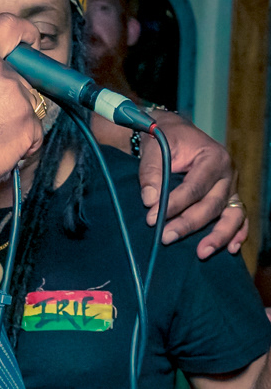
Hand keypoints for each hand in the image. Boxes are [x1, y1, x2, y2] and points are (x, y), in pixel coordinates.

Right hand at [0, 13, 44, 190]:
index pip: (10, 26)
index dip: (25, 33)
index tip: (29, 44)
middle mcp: (1, 73)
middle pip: (22, 76)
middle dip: (13, 94)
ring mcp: (19, 100)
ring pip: (30, 105)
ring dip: (17, 119)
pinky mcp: (30, 126)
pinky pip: (35, 131)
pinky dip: (22, 141)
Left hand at [137, 113, 246, 257]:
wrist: (176, 135)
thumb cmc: (166, 140)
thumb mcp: (155, 148)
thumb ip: (151, 172)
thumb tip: (150, 200)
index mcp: (213, 157)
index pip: (195, 187)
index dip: (174, 204)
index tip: (152, 218)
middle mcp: (228, 174)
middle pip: (212, 204)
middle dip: (189, 224)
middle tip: (166, 237)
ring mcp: (231, 188)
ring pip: (232, 215)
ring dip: (218, 236)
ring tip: (202, 253)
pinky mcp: (230, 199)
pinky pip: (239, 218)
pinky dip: (237, 234)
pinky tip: (231, 249)